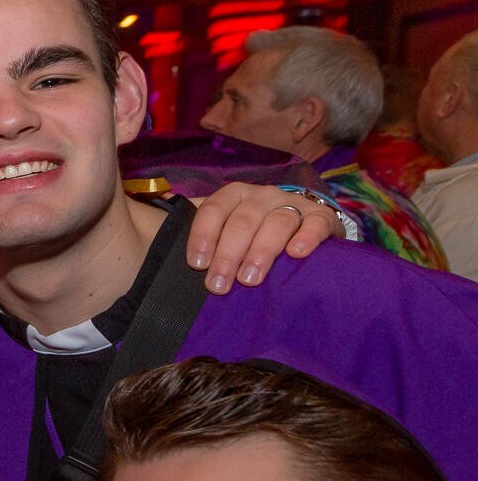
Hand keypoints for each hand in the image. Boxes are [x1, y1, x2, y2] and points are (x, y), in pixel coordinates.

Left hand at [186, 183, 340, 293]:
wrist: (303, 226)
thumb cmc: (253, 236)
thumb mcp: (224, 233)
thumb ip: (201, 239)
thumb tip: (159, 256)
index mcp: (233, 196)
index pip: (212, 210)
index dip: (202, 236)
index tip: (196, 265)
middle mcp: (261, 195)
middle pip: (242, 221)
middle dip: (228, 255)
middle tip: (219, 285)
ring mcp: (292, 202)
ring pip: (276, 221)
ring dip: (261, 251)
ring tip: (250, 279)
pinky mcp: (322, 216)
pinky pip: (316, 222)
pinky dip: (307, 236)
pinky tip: (297, 254)